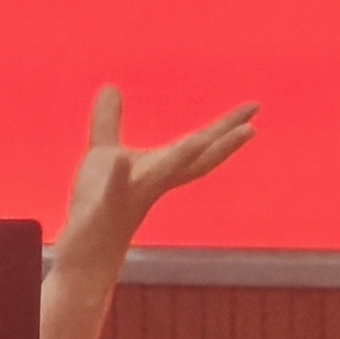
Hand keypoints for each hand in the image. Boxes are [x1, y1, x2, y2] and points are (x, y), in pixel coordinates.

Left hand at [55, 86, 255, 269]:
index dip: (226, 127)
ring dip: (182, 157)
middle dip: (223, 144)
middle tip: (252, 126)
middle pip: (196, 161)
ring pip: (163, 176)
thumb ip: (108, 120)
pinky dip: (120, 175)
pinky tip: (121, 160)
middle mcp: (155, 183)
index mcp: (159, 169)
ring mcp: (133, 196)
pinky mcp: (106, 208)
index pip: (200, 145)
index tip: (254, 108)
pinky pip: (116, 191)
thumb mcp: (103, 154)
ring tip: (201, 138)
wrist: (85, 252)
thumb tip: (112, 86)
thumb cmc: (96, 205)